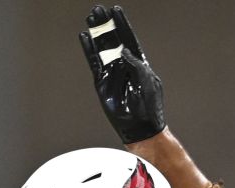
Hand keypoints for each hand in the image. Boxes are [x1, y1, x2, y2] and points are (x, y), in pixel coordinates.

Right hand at [79, 5, 164, 143]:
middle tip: (99, 10)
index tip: (116, 11)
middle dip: (106, 24)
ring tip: (91, 18)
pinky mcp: (102, 82)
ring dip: (97, 33)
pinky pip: (94, 63)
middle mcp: (124, 66)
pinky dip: (89, 50)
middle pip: (113, 39)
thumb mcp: (148, 82)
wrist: (140, 128)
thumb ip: (137, 65)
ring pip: (102, 48)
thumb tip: (124, 50)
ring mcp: (112, 73)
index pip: (129, 39)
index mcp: (139, 64)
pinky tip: (85, 37)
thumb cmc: (150, 107)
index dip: (122, 25)